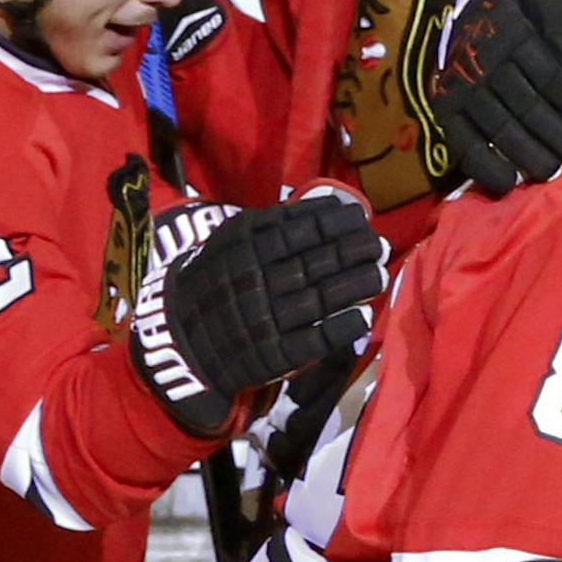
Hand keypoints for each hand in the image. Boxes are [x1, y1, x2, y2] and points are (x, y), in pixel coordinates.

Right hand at [130, 187, 388, 435]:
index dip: (334, 224)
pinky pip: (313, 341)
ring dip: (355, 286)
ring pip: (319, 300)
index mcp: (245, 250)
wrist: (181, 337)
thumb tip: (330, 204)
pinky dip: (340, 328)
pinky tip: (363, 316)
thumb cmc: (218, 279)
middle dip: (352, 252)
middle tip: (379, 245)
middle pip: (315, 264)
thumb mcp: (233, 241)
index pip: (298, 232)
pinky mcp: (273, 356)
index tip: (360, 219)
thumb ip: (276, 223)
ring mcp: (265, 321)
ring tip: (380, 274)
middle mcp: (257, 283)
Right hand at [431, 0, 561, 194]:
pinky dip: (484, 164)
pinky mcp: (446, 106)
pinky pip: (463, 140)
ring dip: (531, 153)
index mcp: (519, 29)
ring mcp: (465, 84)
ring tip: (557, 169)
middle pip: (530, 104)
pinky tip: (509, 181)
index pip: (554, 74)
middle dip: (561, 135)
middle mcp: (488, 57)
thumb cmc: (538, 9)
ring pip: (501, 125)